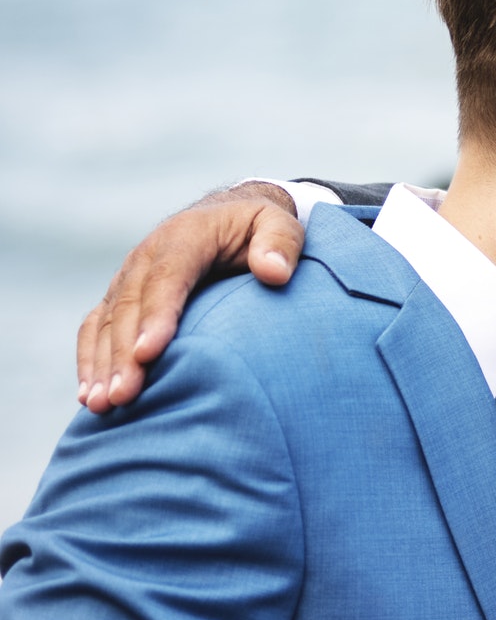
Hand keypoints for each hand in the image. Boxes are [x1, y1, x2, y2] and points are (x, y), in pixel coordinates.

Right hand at [76, 182, 303, 413]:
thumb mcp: (281, 225)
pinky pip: (95, 327)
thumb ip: (281, 244)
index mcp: (186, 236)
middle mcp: (148, 256)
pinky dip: (90, 359)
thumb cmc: (259, 228)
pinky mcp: (120, 297)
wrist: (229, 216)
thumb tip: (274, 272)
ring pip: (106, 321)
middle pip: (129, 306)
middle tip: (123, 395)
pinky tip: (92, 396)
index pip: (167, 277)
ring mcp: (129, 278)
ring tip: (102, 404)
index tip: (149, 353)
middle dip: (123, 353)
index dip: (156, 315)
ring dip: (102, 364)